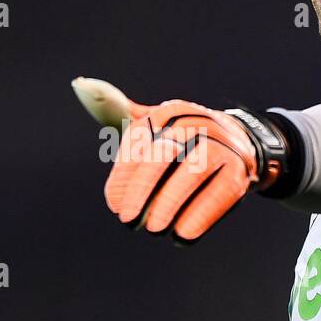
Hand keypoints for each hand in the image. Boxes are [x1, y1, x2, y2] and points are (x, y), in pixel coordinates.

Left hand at [72, 77, 260, 243]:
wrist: (237, 146)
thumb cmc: (182, 141)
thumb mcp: (152, 126)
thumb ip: (117, 112)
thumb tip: (80, 85)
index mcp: (172, 111)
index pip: (141, 139)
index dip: (124, 173)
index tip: (113, 203)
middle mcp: (198, 123)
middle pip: (164, 154)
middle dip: (142, 188)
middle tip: (127, 219)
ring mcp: (223, 145)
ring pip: (192, 173)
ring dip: (169, 202)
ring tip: (154, 229)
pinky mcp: (240, 170)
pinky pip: (220, 192)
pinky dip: (200, 215)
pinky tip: (182, 235)